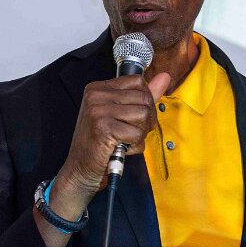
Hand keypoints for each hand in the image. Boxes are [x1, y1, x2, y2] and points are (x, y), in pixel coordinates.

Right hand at [57, 72, 170, 196]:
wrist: (81, 169)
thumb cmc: (100, 143)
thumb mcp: (120, 114)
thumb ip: (143, 95)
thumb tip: (165, 77)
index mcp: (99, 88)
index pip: (137, 81)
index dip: (145, 100)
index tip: (136, 116)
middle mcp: (96, 95)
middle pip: (144, 98)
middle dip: (146, 119)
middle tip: (132, 133)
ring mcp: (98, 111)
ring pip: (143, 114)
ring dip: (140, 133)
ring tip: (126, 140)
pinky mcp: (103, 128)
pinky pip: (136, 133)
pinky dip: (135, 145)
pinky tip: (122, 148)